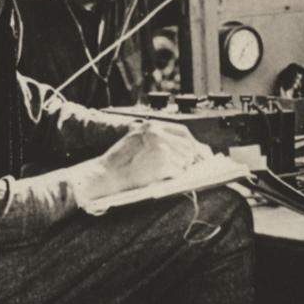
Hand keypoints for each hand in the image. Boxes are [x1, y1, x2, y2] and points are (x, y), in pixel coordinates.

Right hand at [92, 123, 210, 195]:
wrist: (106, 173)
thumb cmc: (119, 160)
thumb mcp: (137, 139)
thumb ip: (159, 139)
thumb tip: (186, 148)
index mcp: (152, 126)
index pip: (182, 131)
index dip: (191, 142)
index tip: (197, 150)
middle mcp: (157, 134)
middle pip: (187, 145)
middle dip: (190, 157)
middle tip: (188, 165)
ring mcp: (160, 148)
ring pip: (184, 159)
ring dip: (180, 168)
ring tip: (166, 171)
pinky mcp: (161, 164)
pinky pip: (177, 171)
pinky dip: (172, 176)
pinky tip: (161, 177)